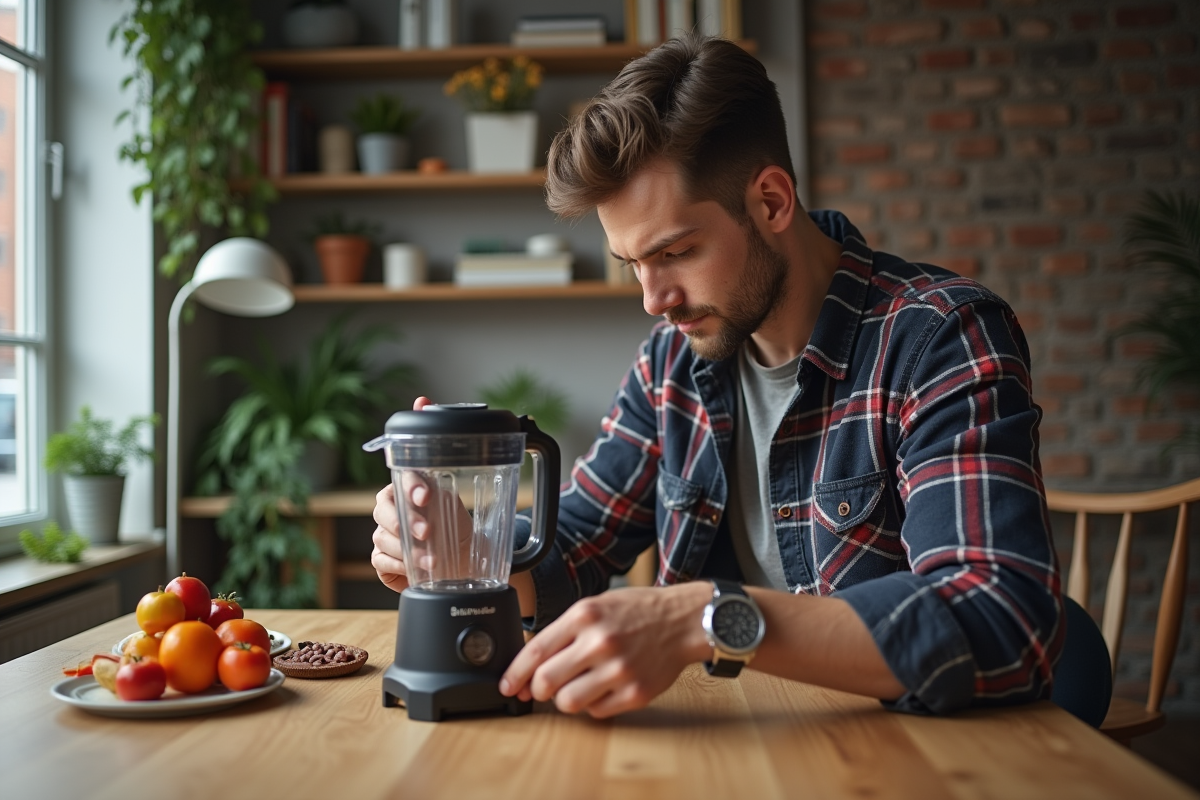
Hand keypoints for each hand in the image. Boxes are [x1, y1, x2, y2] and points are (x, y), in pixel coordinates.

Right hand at [370, 396, 476, 591]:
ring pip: (382, 536)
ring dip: (408, 548)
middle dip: (405, 520)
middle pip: (382, 509)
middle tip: (427, 530)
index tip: (426, 496)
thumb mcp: (453, 480)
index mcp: (406, 486)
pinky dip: (400, 565)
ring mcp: (385, 534)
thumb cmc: (454, 518)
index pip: (399, 480)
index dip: (411, 487)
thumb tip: (421, 399)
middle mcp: (390, 508)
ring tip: (432, 557)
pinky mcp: (383, 560)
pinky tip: (418, 567)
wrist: (462, 558)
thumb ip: (436, 440)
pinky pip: (380, 560)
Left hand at [499, 583, 710, 717]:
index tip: (507, 686)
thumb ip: (566, 630)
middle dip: (536, 690)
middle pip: (545, 682)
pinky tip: (602, 689)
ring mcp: (619, 670)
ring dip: (565, 700)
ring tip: (576, 688)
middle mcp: (599, 642)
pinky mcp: (635, 692)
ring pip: (568, 702)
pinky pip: (597, 712)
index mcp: (585, 616)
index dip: (514, 673)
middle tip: (541, 689)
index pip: (535, 651)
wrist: (684, 621)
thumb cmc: (639, 611)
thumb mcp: (597, 605)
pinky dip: (593, 705)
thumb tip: (532, 663)